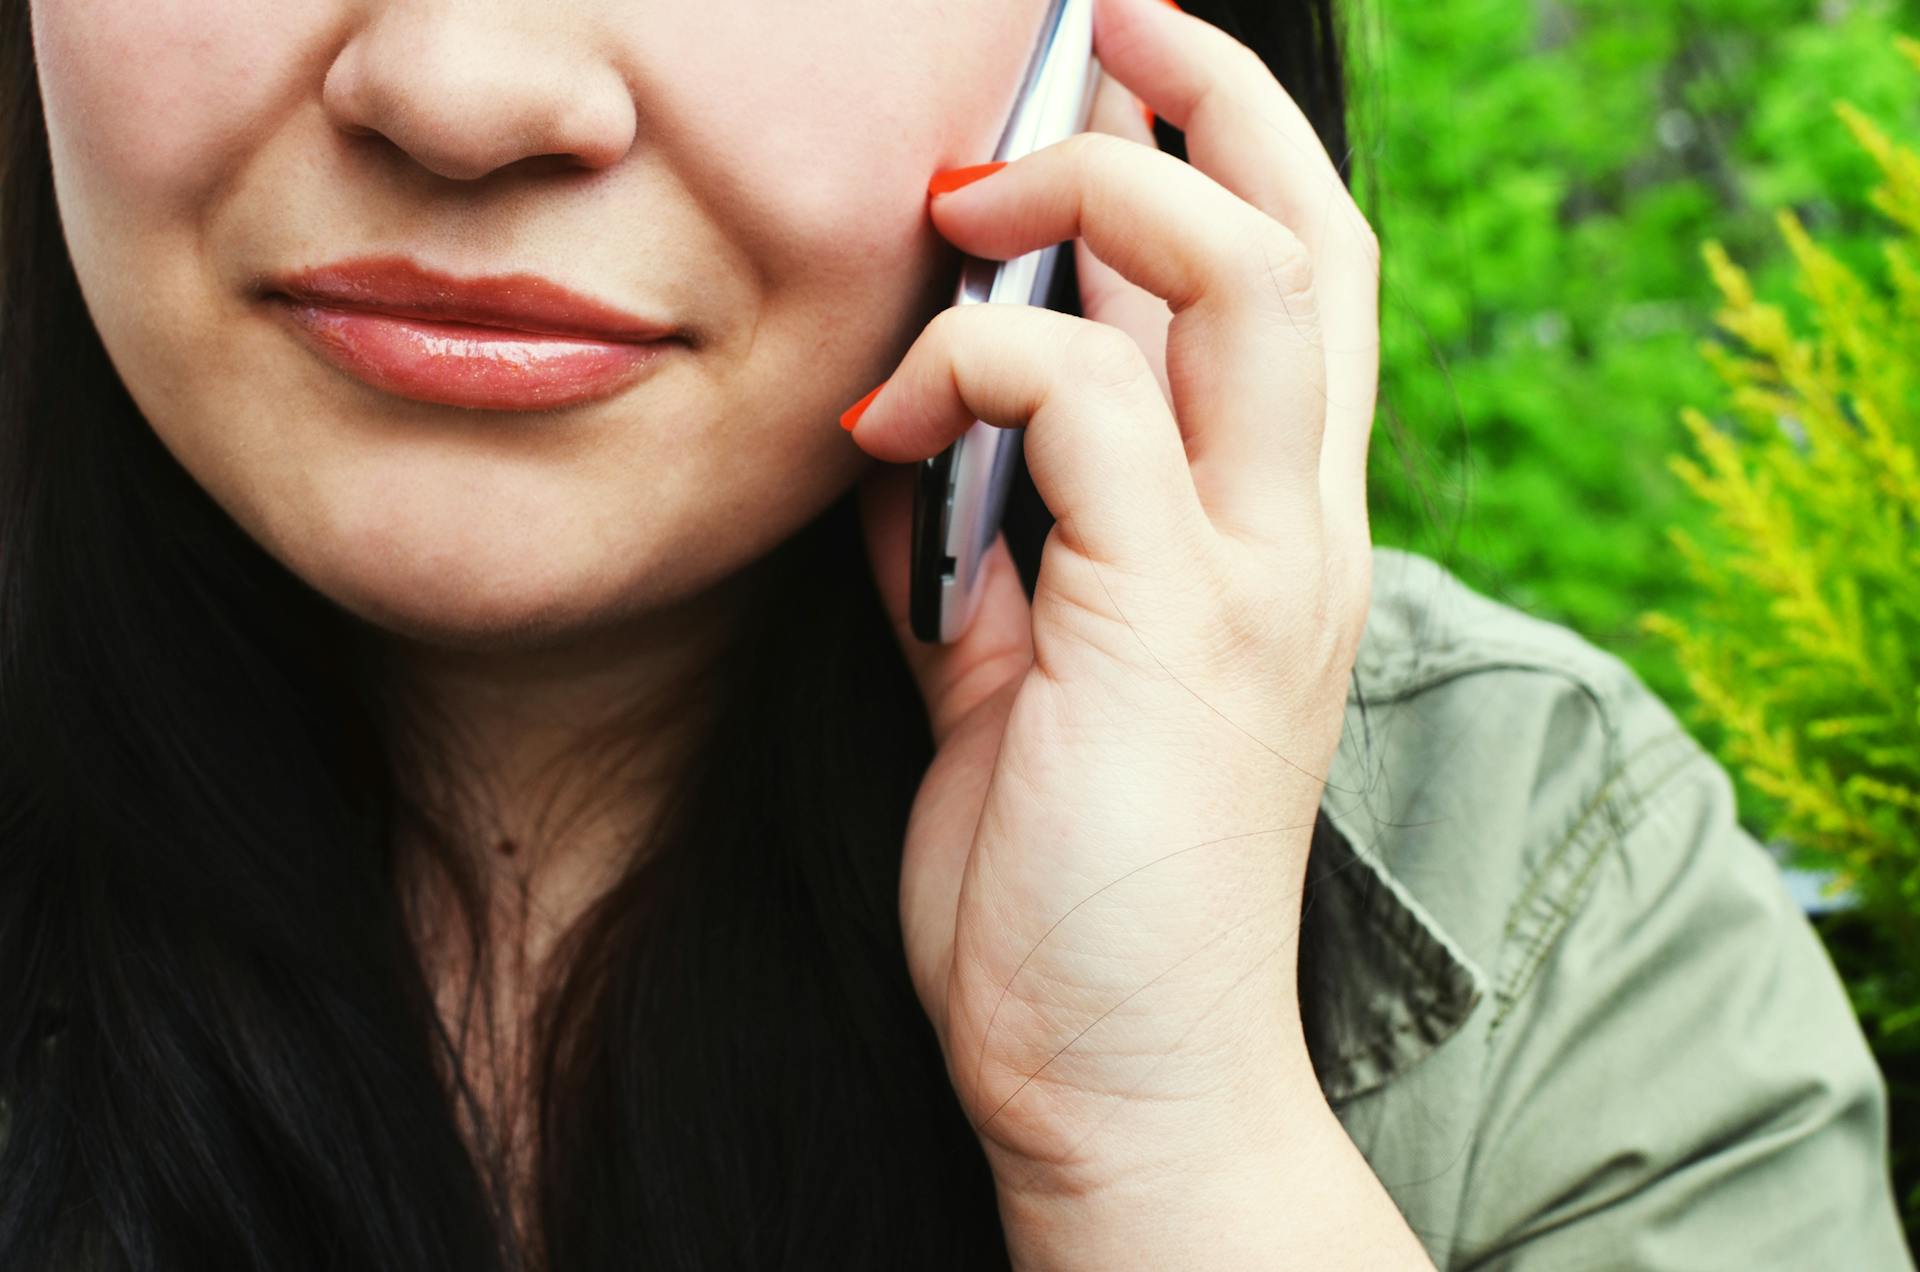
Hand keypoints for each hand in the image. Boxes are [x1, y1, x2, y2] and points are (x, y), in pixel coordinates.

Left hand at [846, 0, 1380, 1205]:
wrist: (1119, 1076)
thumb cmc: (1067, 881)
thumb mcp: (1022, 670)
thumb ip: (995, 536)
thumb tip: (915, 420)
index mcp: (1270, 533)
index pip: (1295, 286)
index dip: (1222, 152)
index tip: (1109, 82)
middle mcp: (1296, 531)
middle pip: (1312, 233)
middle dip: (1206, 97)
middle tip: (1095, 23)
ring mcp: (1255, 573)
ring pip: (1245, 272)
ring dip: (1094, 194)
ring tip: (971, 196)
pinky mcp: (1175, 628)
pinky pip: (1082, 408)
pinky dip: (974, 370)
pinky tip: (885, 419)